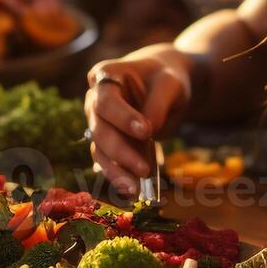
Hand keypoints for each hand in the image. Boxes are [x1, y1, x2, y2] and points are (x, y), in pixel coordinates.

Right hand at [85, 47, 193, 196]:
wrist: (165, 85)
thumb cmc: (166, 78)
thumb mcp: (171, 83)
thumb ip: (159, 104)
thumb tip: (149, 132)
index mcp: (106, 76)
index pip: (107, 101)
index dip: (123, 118)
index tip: (146, 131)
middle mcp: (95, 100)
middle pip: (99, 129)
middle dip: (120, 152)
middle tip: (143, 169)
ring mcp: (99, 123)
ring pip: (100, 150)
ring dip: (116, 171)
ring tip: (134, 189)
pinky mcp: (108, 143)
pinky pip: (108, 162)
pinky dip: (118, 176)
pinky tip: (131, 191)